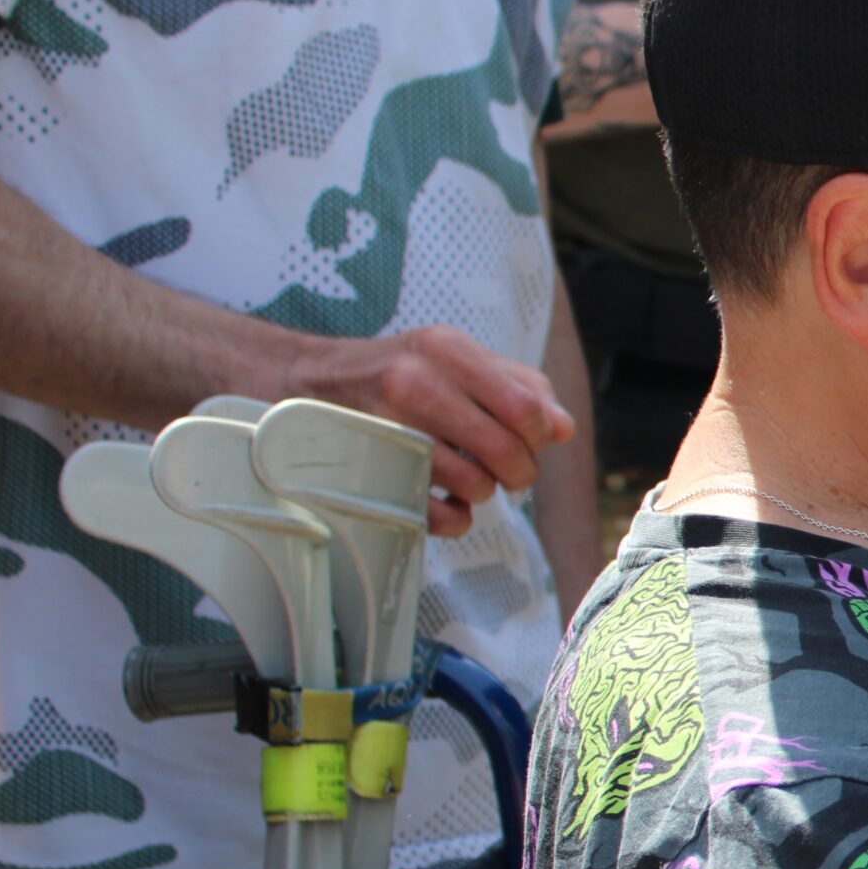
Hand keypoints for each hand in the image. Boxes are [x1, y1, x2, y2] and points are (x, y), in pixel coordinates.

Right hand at [282, 322, 577, 535]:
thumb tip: (563, 428)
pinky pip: (436, 515)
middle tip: (512, 473)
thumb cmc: (397, 371)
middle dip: (521, 472)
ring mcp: (388, 428)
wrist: (304, 381)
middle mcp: (416, 382)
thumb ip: (518, 386)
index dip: (540, 435)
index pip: (525, 406)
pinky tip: (447, 503)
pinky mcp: (370, 472)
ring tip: (471, 480)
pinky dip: (454, 519)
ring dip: (484, 492)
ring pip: (474, 483)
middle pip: (505, 449)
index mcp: (447, 349)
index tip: (531, 441)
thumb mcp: (455, 359)